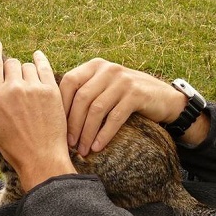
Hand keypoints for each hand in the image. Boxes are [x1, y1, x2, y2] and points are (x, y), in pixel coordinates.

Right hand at [0, 40, 76, 190]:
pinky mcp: (51, 90)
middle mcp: (13, 87)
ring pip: (27, 66)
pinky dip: (40, 60)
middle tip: (13, 80)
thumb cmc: (12, 144)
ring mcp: (33, 88)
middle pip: (10, 63)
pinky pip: (43, 66)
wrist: (40, 156)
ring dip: (25, 71)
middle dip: (10, 69)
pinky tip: (37, 58)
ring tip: (26, 84)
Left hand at [59, 59, 190, 155]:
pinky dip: (104, 134)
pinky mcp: (136, 94)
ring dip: (87, 132)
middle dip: (73, 123)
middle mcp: (108, 69)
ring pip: (97, 109)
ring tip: (82, 149)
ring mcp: (123, 80)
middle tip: (69, 144)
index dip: (61, 106)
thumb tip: (53, 113)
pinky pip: (114, 117)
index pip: (69, 82)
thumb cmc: (125, 97)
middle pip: (82, 98)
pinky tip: (98, 147)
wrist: (163, 98)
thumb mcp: (104, 87)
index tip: (56, 127)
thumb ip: (84, 91)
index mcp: (94, 66)